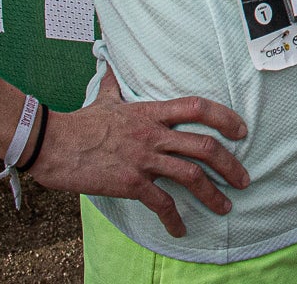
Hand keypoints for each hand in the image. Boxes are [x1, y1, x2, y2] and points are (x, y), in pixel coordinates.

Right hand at [28, 67, 248, 238]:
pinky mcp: (130, 182)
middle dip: (230, 164)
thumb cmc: (79, 122)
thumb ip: (113, 84)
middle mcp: (153, 134)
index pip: (197, 108)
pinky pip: (161, 202)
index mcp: (151, 113)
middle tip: (243, 179)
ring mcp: (143, 159)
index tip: (241, 130)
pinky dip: (174, 218)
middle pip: (204, 146)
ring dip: (213, 193)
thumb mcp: (103, 98)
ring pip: (191, 175)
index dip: (224, 117)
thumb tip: (109, 66)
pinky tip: (180, 229)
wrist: (53, 143)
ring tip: (225, 206)